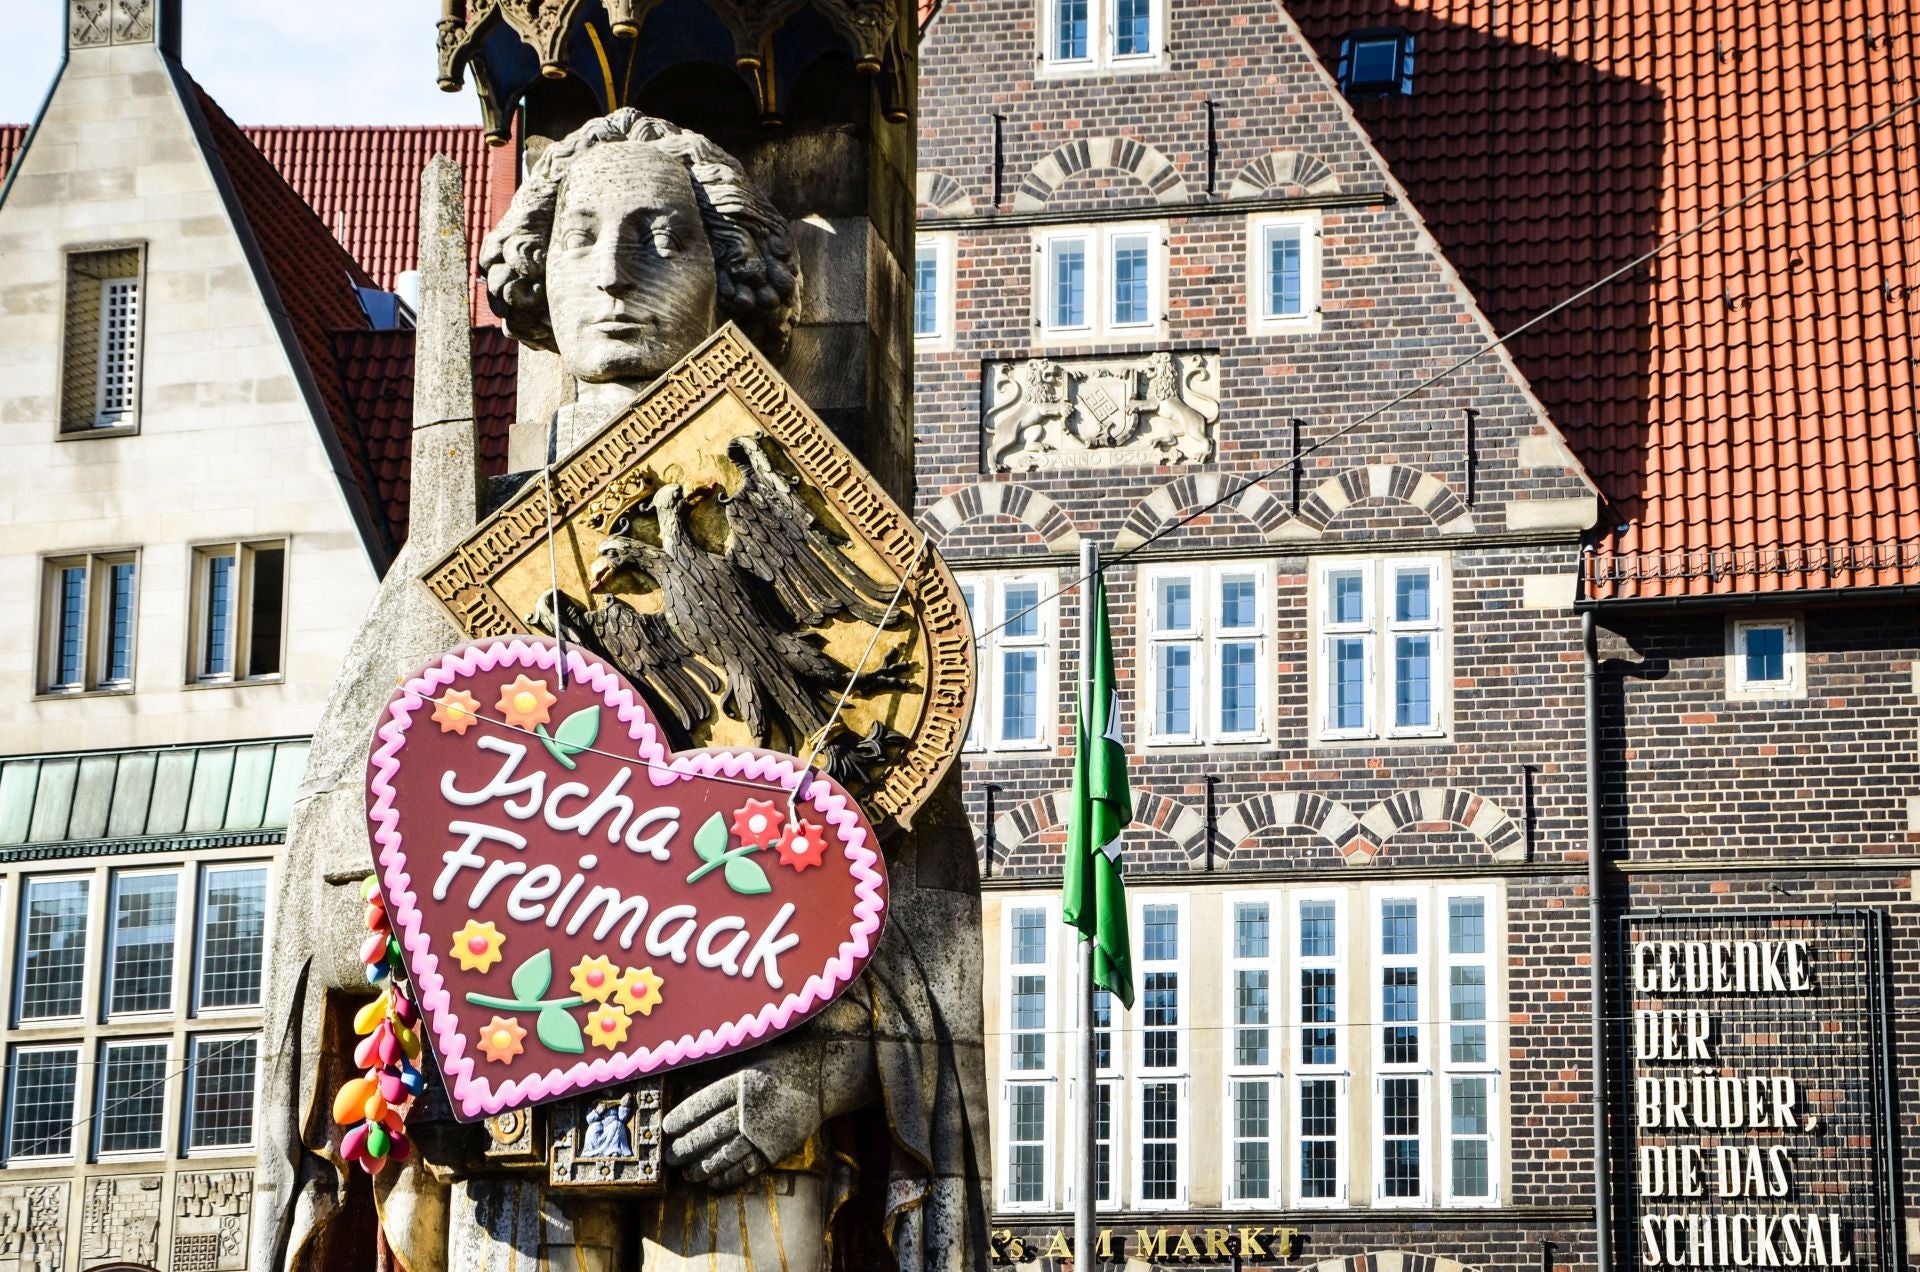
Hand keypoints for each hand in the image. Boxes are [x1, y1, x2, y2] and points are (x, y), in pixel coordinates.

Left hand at [661, 999, 876, 1189]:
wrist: (823, 1078)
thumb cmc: (781, 1065)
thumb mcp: (751, 1060)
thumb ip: (724, 1073)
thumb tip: (688, 1079)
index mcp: (742, 1082)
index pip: (704, 1102)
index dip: (683, 1116)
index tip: (667, 1127)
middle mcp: (752, 1108)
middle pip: (711, 1131)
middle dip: (687, 1147)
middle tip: (671, 1157)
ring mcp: (765, 1130)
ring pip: (727, 1153)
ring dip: (703, 1167)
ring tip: (688, 1175)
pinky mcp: (777, 1148)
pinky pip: (748, 1167)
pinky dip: (729, 1177)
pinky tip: (714, 1182)